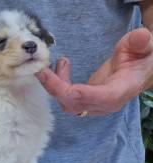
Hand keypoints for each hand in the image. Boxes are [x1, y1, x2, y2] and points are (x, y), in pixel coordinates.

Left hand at [36, 28, 152, 115]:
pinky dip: (58, 84)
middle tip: (42, 70)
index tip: (67, 87)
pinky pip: (65, 98)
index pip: (103, 98)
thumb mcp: (143, 48)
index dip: (84, 95)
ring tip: (58, 62)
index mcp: (121, 91)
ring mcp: (93, 105)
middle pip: (76, 103)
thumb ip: (139, 43)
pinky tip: (62, 66)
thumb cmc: (140, 59)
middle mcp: (105, 103)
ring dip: (54, 85)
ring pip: (67, 103)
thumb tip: (141, 36)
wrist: (137, 71)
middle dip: (56, 88)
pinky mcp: (84, 102)